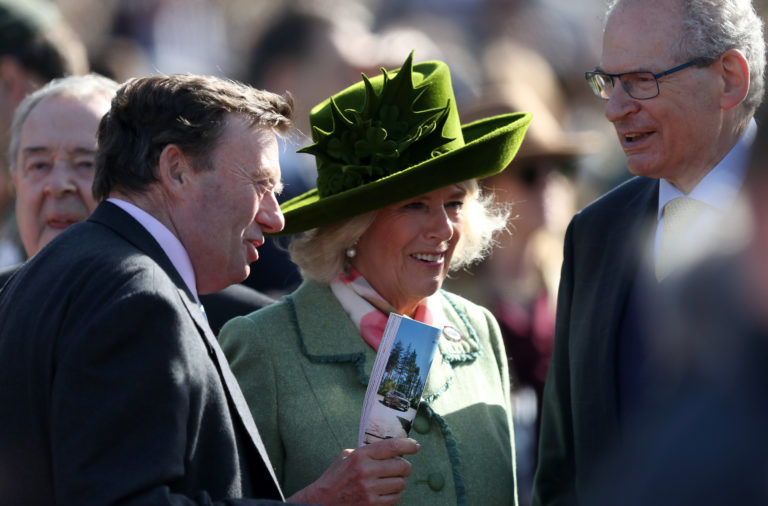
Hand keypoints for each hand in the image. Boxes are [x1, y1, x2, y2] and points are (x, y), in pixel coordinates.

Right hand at [287, 437, 419, 504]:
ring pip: (400, 484)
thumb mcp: (346, 457)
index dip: (408, 445)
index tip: (415, 446)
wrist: (321, 502)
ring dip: (399, 482)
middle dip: (406, 467)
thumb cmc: (334, 478)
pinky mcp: (371, 505)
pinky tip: (387, 492)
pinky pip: (395, 499)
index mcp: (360, 456)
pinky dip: (394, 495)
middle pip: (402, 466)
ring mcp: (369, 489)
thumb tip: (388, 448)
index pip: (392, 446)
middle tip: (403, 467)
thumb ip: (365, 451)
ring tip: (391, 481)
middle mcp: (366, 471)